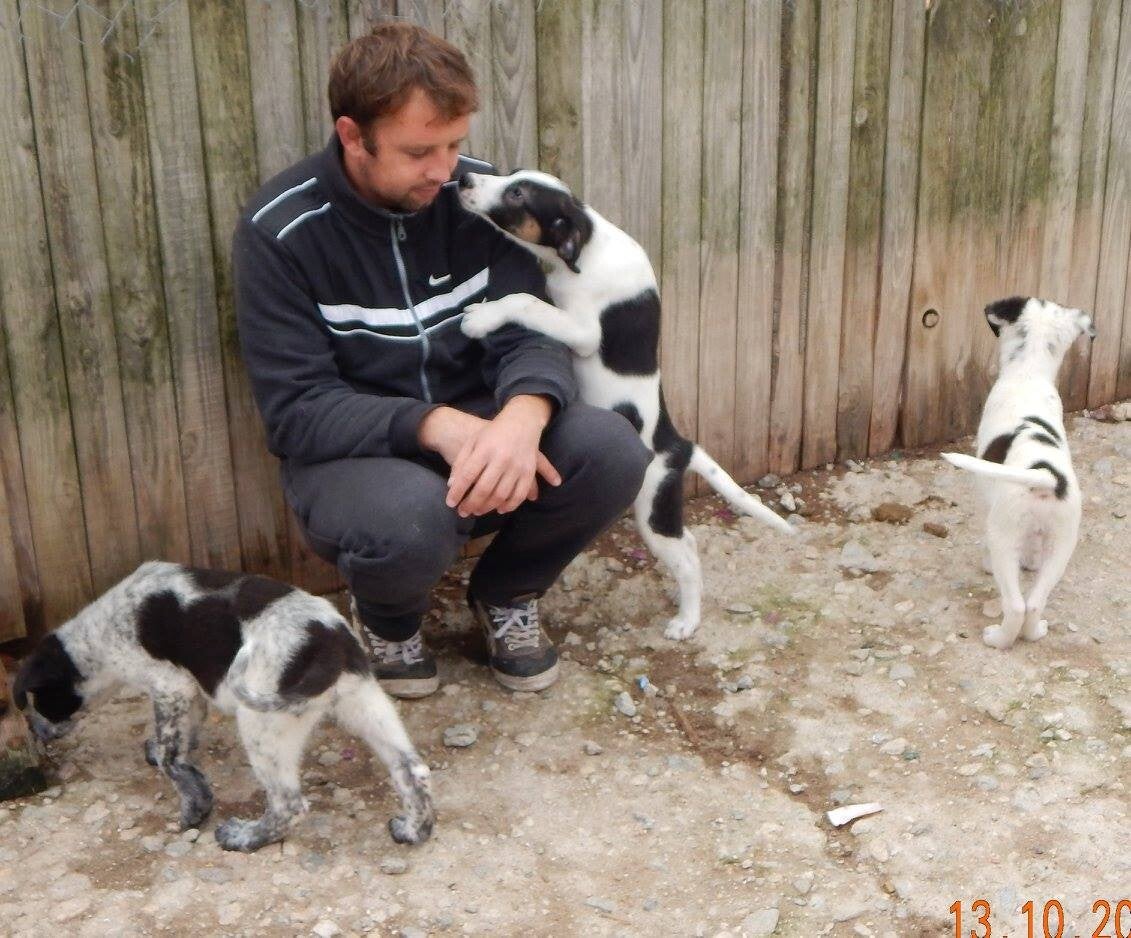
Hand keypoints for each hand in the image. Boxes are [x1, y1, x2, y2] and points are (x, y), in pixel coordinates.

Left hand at [438, 396, 560, 516]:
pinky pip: (520, 494)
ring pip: (501, 495)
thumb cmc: (492, 433)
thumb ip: (461, 462)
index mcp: (485, 449)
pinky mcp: (529, 471)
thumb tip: (451, 485)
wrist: (522, 421)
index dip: (458, 492)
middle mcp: (501, 458)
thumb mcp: (473, 441)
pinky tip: (500, 509)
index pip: (467, 475)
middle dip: (471, 504)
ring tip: (477, 512)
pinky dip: (510, 505)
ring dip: (488, 508)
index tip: (450, 503)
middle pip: (484, 488)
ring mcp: (517, 466)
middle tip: (463, 512)